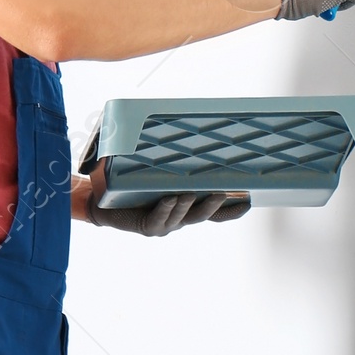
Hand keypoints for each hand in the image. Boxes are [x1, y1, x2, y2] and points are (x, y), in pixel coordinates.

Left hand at [77, 164, 251, 235]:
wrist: (104, 201)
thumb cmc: (132, 184)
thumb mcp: (154, 171)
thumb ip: (170, 159)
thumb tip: (182, 126)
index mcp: (186, 208)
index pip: (215, 212)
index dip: (232, 210)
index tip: (250, 202)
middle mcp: (179, 218)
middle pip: (203, 215)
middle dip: (215, 206)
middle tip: (224, 194)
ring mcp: (165, 225)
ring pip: (182, 217)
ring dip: (188, 206)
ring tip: (191, 194)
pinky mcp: (148, 227)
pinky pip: (159, 219)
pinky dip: (166, 209)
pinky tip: (170, 199)